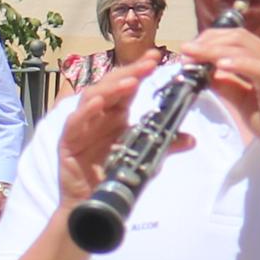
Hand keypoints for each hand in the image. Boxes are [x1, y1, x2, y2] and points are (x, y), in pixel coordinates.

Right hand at [55, 57, 181, 195]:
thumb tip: (191, 138)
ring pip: (92, 97)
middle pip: (110, 85)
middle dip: (129, 72)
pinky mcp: (69, 141)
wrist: (95, 202)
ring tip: (130, 82)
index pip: (127, 85)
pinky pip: (75, 122)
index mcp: (115, 114)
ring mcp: (82, 126)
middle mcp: (98, 115)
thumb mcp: (146, 158)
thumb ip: (165, 145)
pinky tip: (98, 103)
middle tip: (148, 64)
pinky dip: (86, 111)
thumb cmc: (116, 174)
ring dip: (110, 88)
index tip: (156, 57)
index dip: (139, 70)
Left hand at [178, 23, 259, 183]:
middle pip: (239, 37)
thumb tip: (203, 73)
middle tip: (185, 50)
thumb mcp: (243, 101)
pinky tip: (218, 65)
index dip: (211, 39)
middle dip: (208, 41)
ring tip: (192, 55)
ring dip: (214, 50)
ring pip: (245, 49)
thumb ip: (226, 85)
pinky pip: (259, 69)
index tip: (189, 49)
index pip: (239, 38)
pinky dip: (238, 64)